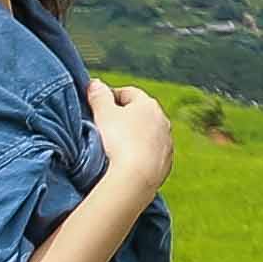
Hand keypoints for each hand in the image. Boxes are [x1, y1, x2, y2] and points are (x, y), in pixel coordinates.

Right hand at [88, 80, 175, 195]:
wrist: (136, 177)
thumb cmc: (119, 141)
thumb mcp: (103, 113)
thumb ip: (98, 95)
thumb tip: (96, 83)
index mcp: (149, 104)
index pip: (128, 93)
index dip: (111, 96)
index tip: (97, 106)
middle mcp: (163, 121)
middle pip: (140, 113)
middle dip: (123, 117)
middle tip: (104, 126)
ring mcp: (167, 143)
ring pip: (147, 134)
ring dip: (134, 136)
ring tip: (115, 147)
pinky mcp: (166, 163)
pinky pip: (151, 154)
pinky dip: (140, 154)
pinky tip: (127, 161)